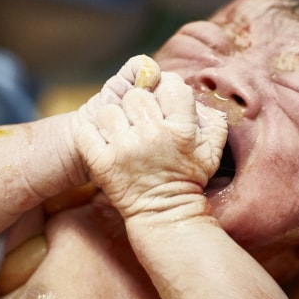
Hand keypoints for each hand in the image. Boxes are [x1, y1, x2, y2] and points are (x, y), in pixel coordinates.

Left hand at [73, 66, 227, 218]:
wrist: (166, 212)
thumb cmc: (189, 176)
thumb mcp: (212, 147)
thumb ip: (209, 116)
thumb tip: (188, 93)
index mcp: (182, 129)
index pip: (171, 86)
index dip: (165, 88)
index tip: (162, 101)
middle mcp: (153, 136)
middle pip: (136, 95)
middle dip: (139, 106)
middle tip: (142, 122)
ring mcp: (124, 149)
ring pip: (108, 110)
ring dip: (114, 119)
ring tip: (122, 133)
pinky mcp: (102, 163)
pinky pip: (86, 132)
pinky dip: (91, 134)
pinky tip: (104, 142)